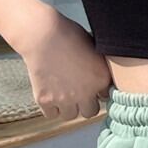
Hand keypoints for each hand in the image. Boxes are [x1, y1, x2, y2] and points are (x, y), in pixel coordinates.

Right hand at [12, 5, 111, 120]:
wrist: (41, 32)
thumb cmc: (67, 34)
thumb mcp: (93, 46)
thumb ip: (99, 66)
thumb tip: (102, 80)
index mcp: (101, 79)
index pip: (105, 98)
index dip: (96, 91)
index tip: (88, 85)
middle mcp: (85, 93)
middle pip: (89, 112)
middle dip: (84, 103)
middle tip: (75, 91)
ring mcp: (65, 99)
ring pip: (70, 115)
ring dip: (67, 107)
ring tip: (61, 91)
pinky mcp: (46, 100)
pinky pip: (52, 115)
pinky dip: (50, 107)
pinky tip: (49, 94)